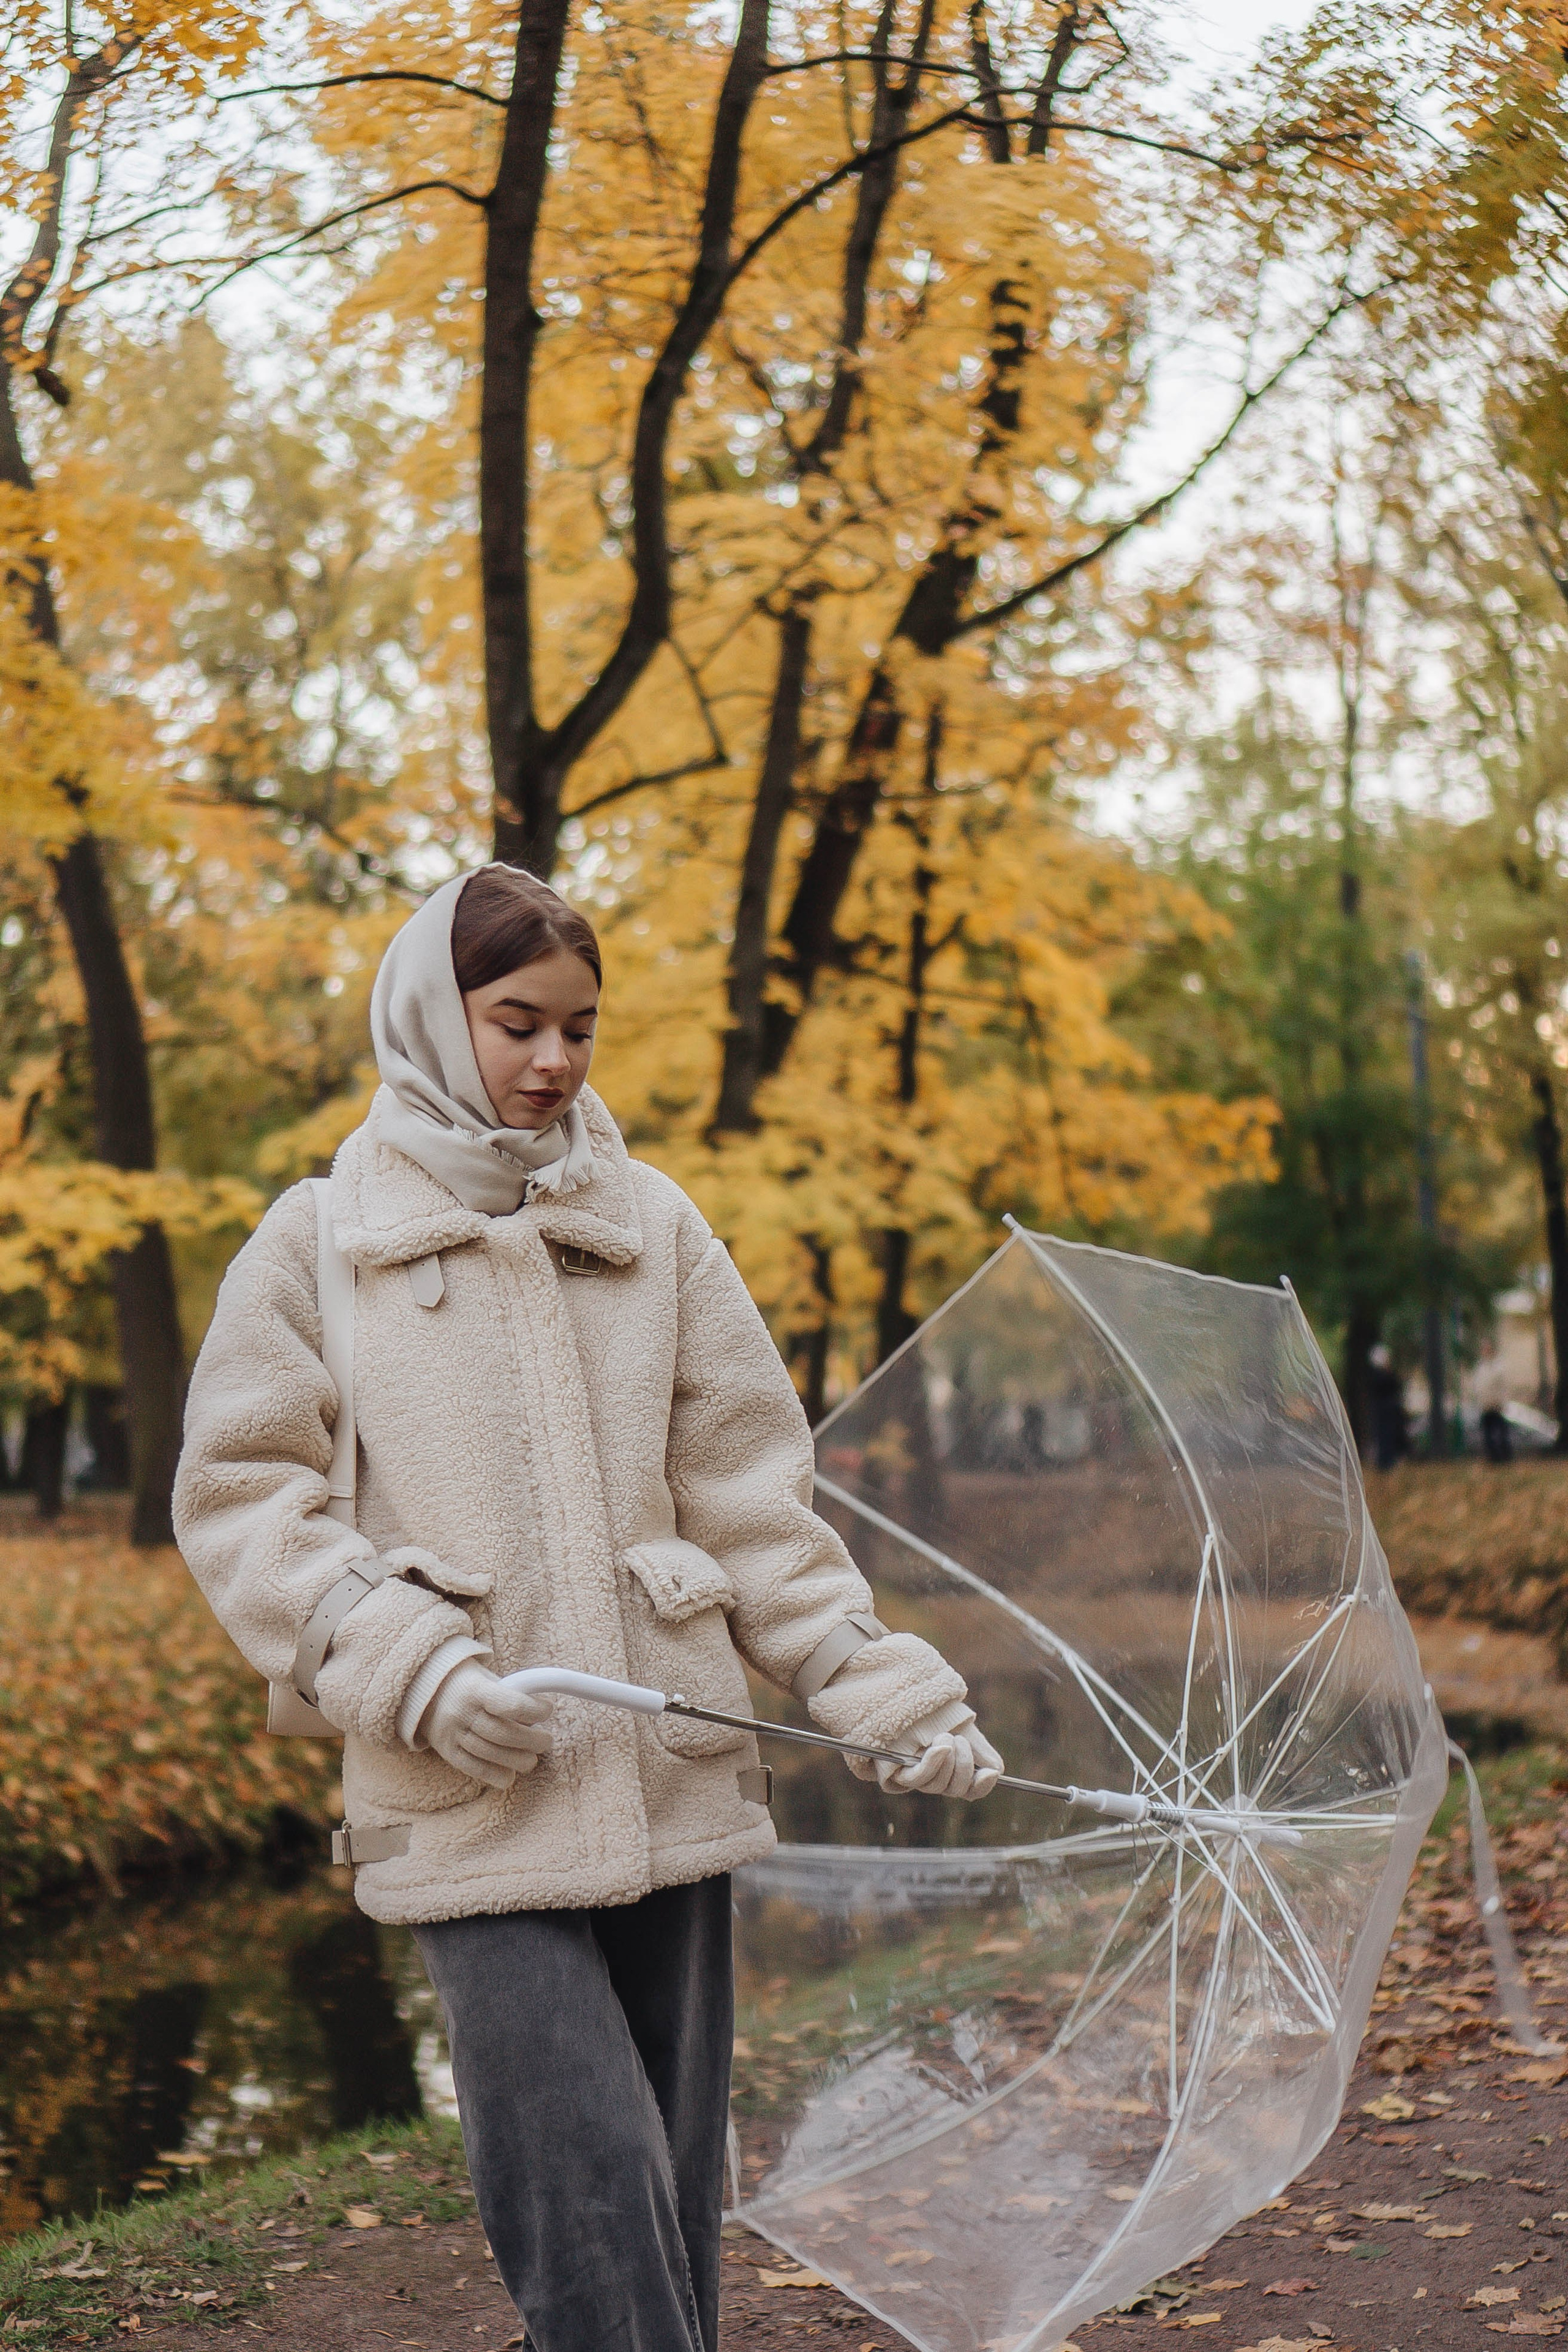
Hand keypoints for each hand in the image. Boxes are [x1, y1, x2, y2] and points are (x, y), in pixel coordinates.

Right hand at [419, 1661, 553, 1789]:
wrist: (424, 1691)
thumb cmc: (466, 1683)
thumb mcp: (486, 1678)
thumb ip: (508, 1695)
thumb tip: (534, 1720)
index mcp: (475, 1689)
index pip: (510, 1703)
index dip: (534, 1710)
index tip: (548, 1710)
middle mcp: (462, 1712)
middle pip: (503, 1734)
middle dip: (531, 1741)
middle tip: (546, 1741)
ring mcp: (452, 1734)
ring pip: (490, 1754)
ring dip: (517, 1760)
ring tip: (532, 1760)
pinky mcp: (447, 1751)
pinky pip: (473, 1768)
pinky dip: (494, 1775)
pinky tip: (510, 1775)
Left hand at [849, 1707, 1002, 1800]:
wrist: (914, 1701)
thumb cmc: (939, 1717)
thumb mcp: (967, 1732)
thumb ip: (983, 1753)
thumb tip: (996, 1773)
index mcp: (955, 1771)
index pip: (972, 1791)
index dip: (982, 1786)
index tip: (990, 1773)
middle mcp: (938, 1779)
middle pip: (957, 1789)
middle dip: (963, 1765)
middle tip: (959, 1740)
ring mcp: (918, 1778)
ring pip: (938, 1785)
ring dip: (946, 1760)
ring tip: (943, 1735)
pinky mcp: (899, 1773)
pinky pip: (917, 1779)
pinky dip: (932, 1764)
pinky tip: (940, 1749)